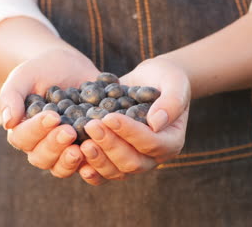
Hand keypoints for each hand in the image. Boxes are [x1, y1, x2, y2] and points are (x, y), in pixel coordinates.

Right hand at [0, 48, 99, 177]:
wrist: (69, 67)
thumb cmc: (40, 71)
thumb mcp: (23, 76)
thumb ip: (11, 97)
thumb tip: (7, 123)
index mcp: (22, 131)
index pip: (23, 138)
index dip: (37, 130)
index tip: (52, 116)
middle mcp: (40, 146)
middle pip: (41, 158)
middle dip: (54, 146)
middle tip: (69, 131)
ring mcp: (63, 152)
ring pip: (61, 168)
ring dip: (69, 161)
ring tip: (81, 148)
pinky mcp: (84, 150)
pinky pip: (87, 165)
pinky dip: (92, 163)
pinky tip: (100, 153)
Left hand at [78, 58, 190, 184]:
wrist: (149, 80)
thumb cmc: (166, 78)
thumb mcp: (175, 82)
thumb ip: (171, 101)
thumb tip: (155, 123)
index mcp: (171, 141)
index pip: (150, 143)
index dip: (129, 132)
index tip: (109, 117)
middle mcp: (153, 157)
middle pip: (131, 162)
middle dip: (109, 145)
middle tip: (90, 126)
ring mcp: (133, 160)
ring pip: (115, 171)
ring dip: (97, 158)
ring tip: (81, 143)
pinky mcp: (115, 159)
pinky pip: (103, 173)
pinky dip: (90, 168)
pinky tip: (75, 158)